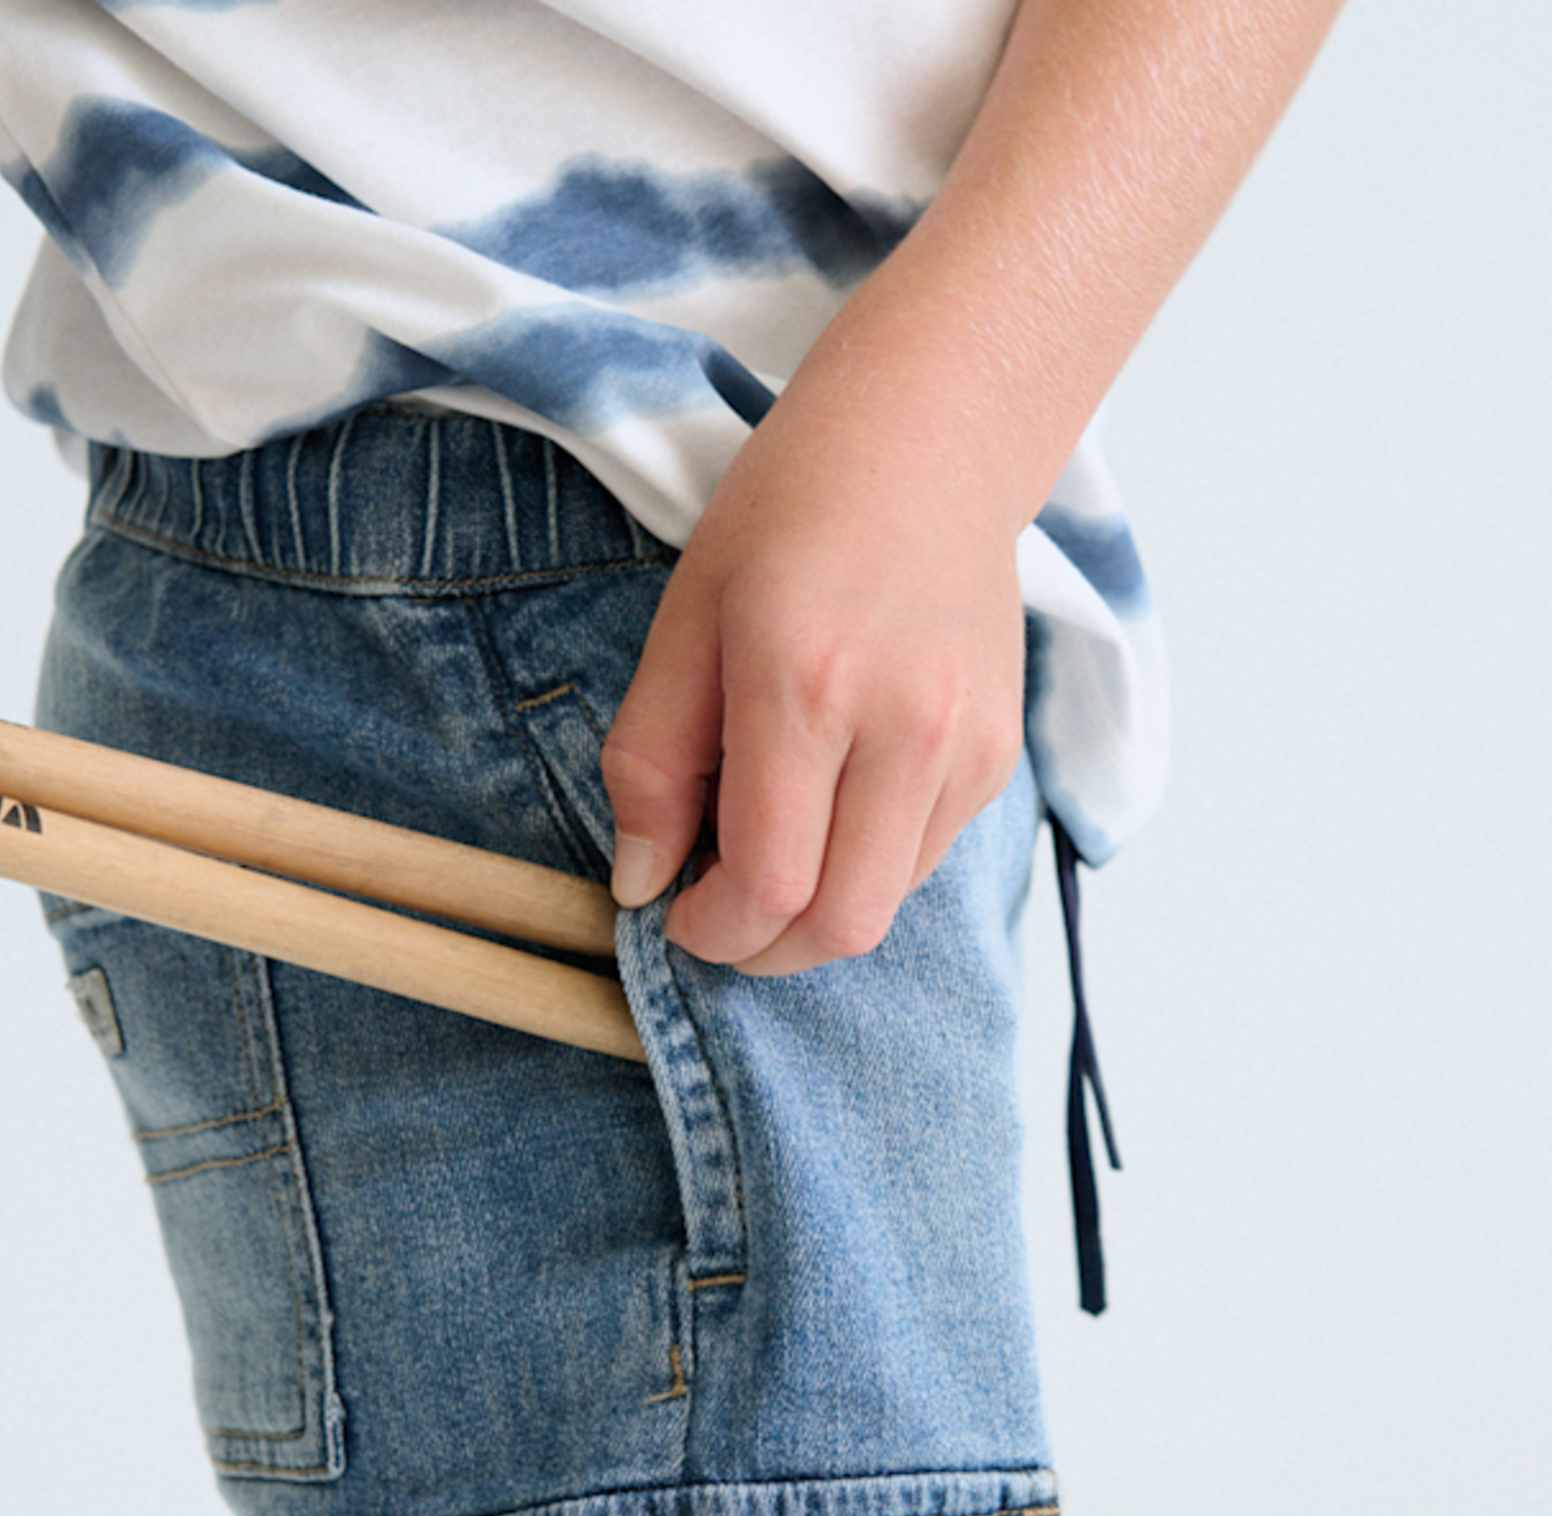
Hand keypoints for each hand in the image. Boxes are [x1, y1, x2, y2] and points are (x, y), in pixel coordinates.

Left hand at [601, 390, 1026, 974]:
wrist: (932, 442)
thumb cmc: (791, 515)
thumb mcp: (686, 621)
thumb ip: (651, 762)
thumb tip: (640, 882)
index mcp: (807, 687)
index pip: (770, 884)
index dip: (712, 931)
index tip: (675, 914)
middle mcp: (904, 727)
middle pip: (840, 925)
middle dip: (764, 950)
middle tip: (716, 915)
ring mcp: (965, 747)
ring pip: (886, 907)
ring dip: (813, 913)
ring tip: (767, 848)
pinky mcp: (998, 756)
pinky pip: (921, 862)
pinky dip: (863, 868)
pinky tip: (827, 809)